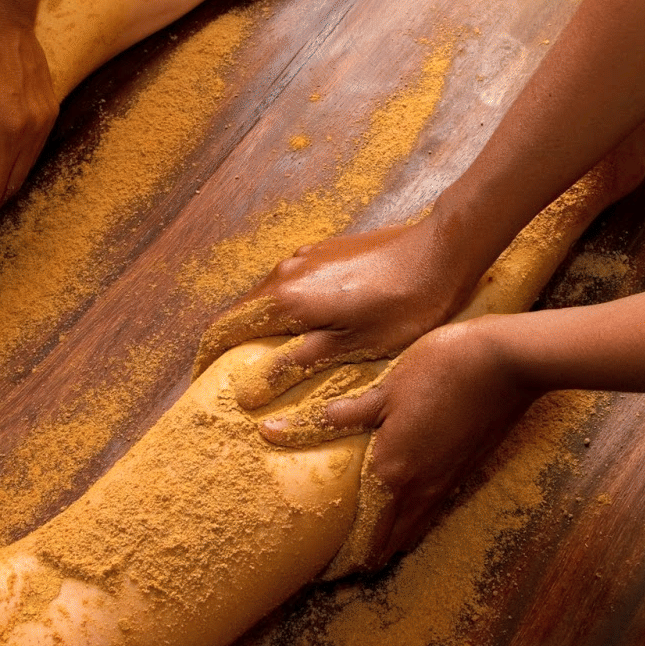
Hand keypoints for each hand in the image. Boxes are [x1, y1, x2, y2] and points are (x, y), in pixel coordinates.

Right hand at [196, 221, 479, 400]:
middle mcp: (285, 272)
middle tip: (235, 383)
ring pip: (266, 298)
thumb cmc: (404, 307)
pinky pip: (289, 284)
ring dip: (258, 328)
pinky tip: (304, 329)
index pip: (224, 329)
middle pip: (240, 313)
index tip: (202, 384)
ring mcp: (304, 256)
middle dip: (229, 347)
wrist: (442, 251)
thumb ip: (295, 365)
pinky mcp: (324, 251)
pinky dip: (283, 311)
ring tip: (267, 361)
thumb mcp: (352, 347)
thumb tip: (246, 393)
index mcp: (286, 299)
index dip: (207, 359)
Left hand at [260, 315, 538, 574]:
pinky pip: (430, 511)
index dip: (341, 559)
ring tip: (367, 545)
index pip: (363, 535)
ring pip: (412, 530)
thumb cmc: (442, 367)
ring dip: (389, 543)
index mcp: (392, 471)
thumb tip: (279, 429)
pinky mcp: (464, 471)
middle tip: (338, 564)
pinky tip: (404, 508)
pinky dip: (412, 522)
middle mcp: (419, 487)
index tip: (322, 572)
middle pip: (388, 543)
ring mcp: (446, 482)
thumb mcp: (385, 388)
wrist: (507, 362)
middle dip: (362, 559)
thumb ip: (343, 415)